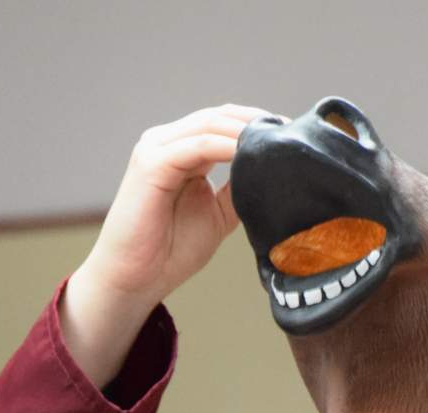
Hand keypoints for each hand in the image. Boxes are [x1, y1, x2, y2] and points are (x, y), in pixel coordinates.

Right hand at [61, 103, 275, 388]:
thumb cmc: (168, 252)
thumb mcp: (217, 214)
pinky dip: (227, 147)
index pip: (223, 123)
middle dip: (257, 123)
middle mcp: (166, 142)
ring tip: (276, 142)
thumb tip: (272, 176)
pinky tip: (250, 156)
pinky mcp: (151, 163)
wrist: (135, 279)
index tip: (292, 138)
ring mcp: (156, 149)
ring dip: (246, 132)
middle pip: (219, 117)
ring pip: (210, 126)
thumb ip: (238, 190)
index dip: (258, 126)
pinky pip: (197, 146)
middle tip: (291, 134)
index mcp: (180, 151)